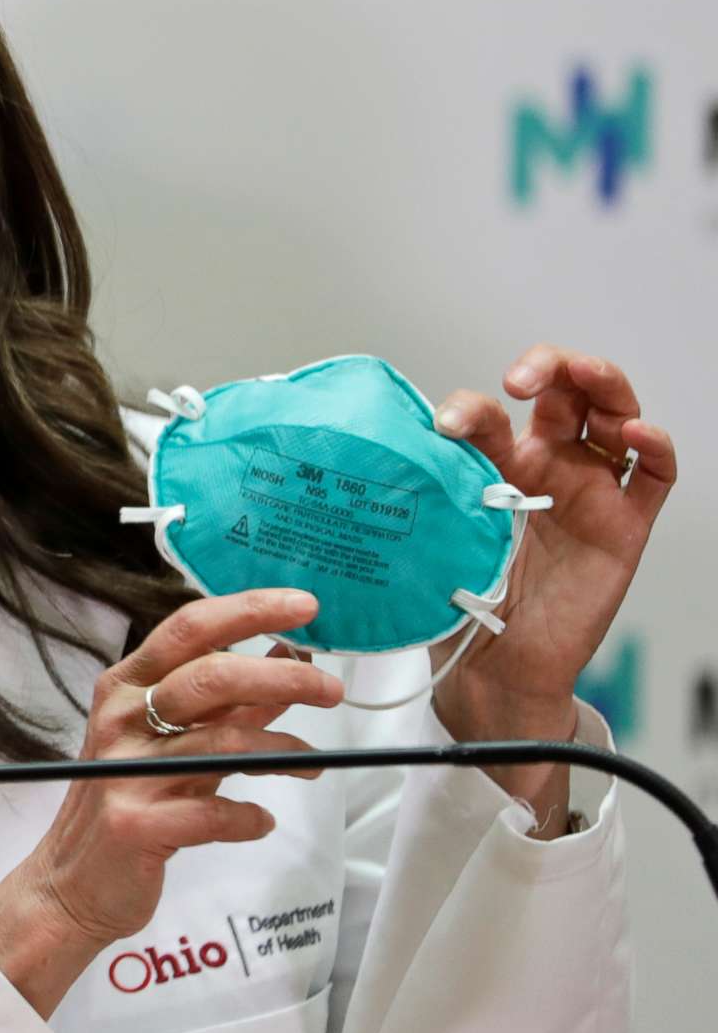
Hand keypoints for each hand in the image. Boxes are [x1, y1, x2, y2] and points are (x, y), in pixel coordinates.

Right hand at [0, 589, 342, 1016]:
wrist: (71, 881)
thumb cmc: (123, 801)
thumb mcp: (170, 741)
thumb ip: (227, 704)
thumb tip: (288, 659)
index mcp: (124, 686)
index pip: (190, 628)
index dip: (250, 610)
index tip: (305, 606)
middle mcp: (121, 720)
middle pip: (212, 676)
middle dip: (283, 676)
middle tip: (331, 689)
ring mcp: (126, 772)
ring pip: (224, 744)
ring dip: (285, 750)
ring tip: (312, 763)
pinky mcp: (138, 825)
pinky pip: (216, 813)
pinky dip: (251, 817)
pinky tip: (260, 820)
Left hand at [432, 346, 678, 743]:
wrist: (492, 667)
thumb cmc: (459, 603)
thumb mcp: (434, 539)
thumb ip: (421, 499)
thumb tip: (377, 458)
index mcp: (498, 465)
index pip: (493, 414)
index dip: (471, 408)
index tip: (444, 425)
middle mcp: (549, 468)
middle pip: (565, 392)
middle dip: (548, 365)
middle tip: (520, 378)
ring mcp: (592, 491)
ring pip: (614, 415)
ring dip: (604, 385)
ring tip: (582, 376)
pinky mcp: (626, 525)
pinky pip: (655, 477)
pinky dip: (655, 446)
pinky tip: (637, 433)